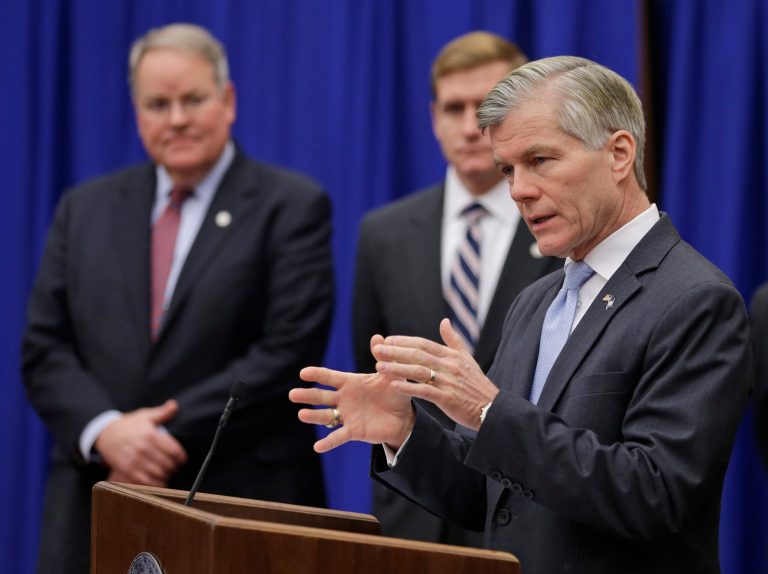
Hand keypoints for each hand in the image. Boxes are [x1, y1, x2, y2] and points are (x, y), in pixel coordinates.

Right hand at [95, 399, 187, 485]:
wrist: (105, 433)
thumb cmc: (128, 425)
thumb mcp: (145, 416)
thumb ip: (162, 412)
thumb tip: (174, 405)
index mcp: (151, 435)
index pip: (174, 450)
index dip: (181, 458)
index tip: (182, 460)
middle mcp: (144, 448)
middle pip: (168, 464)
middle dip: (174, 467)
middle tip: (175, 467)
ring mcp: (135, 460)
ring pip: (158, 474)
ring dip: (166, 475)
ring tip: (167, 473)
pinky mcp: (127, 470)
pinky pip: (145, 481)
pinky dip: (155, 483)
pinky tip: (158, 481)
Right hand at [289, 335, 415, 452]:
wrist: (403, 416)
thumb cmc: (394, 391)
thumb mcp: (390, 374)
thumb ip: (382, 358)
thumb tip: (378, 337)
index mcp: (350, 383)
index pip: (330, 378)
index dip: (317, 375)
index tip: (303, 373)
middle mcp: (344, 399)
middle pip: (322, 397)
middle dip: (307, 395)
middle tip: (292, 394)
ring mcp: (346, 415)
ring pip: (325, 416)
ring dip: (313, 416)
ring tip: (301, 415)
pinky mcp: (353, 431)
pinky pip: (338, 436)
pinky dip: (328, 442)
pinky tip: (317, 447)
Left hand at [374, 318, 498, 429]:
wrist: (492, 408)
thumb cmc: (476, 384)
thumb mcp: (467, 358)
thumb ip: (453, 340)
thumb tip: (444, 321)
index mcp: (452, 356)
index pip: (424, 344)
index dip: (405, 341)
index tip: (387, 340)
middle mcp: (449, 366)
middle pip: (418, 355)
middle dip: (395, 352)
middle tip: (377, 350)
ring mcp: (449, 382)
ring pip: (418, 371)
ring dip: (397, 368)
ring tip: (379, 367)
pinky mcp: (448, 399)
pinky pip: (425, 391)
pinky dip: (408, 388)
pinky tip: (393, 385)